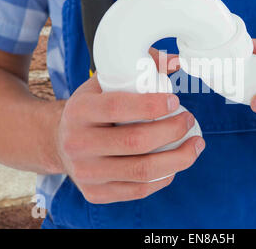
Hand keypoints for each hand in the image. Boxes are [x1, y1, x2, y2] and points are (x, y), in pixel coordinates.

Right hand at [55, 52, 203, 203]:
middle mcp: (78, 143)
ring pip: (142, 171)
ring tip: (195, 145)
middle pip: (135, 141)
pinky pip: (139, 190)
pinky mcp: (95, 193)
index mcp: (79, 111)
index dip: (151, 105)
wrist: (60, 141)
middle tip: (189, 120)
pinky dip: (164, 177)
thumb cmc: (92, 108)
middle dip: (172, 131)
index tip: (175, 101)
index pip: (117, 107)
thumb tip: (175, 61)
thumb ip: (138, 67)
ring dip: (179, 158)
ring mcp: (86, 173)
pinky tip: (176, 164)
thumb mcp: (104, 83)